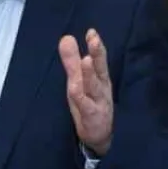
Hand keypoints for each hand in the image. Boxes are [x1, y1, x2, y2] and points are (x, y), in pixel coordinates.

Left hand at [59, 29, 112, 155]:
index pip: (99, 59)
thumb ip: (72, 61)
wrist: (99, 136)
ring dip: (90, 74)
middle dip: (98, 54)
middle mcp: (101, 88)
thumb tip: (66, 37)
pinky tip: (75, 89)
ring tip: (87, 60)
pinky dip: (81, 97)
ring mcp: (98, 102)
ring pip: (94, 87)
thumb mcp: (79, 81)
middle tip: (94, 39)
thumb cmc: (89, 103)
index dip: (96, 46)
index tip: (91, 32)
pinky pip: (86, 106)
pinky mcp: (92, 116)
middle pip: (100, 69)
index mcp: (99, 78)